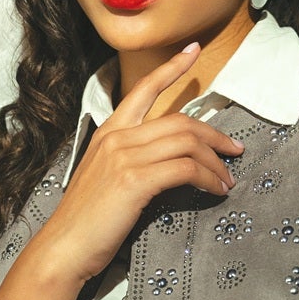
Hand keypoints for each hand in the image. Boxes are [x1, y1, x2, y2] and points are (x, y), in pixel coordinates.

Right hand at [0, 43, 243, 299]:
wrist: (64, 248)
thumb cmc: (86, 222)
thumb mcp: (105, 180)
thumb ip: (131, 162)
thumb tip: (168, 163)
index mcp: (108, 133)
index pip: (142, 90)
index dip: (171, 68)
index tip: (193, 51)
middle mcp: (116, 138)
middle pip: (180, 121)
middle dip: (214, 134)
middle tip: (234, 150)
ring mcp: (124, 156)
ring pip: (187, 143)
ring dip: (216, 162)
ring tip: (228, 179)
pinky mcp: (134, 179)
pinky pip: (185, 168)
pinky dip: (208, 178)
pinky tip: (216, 190)